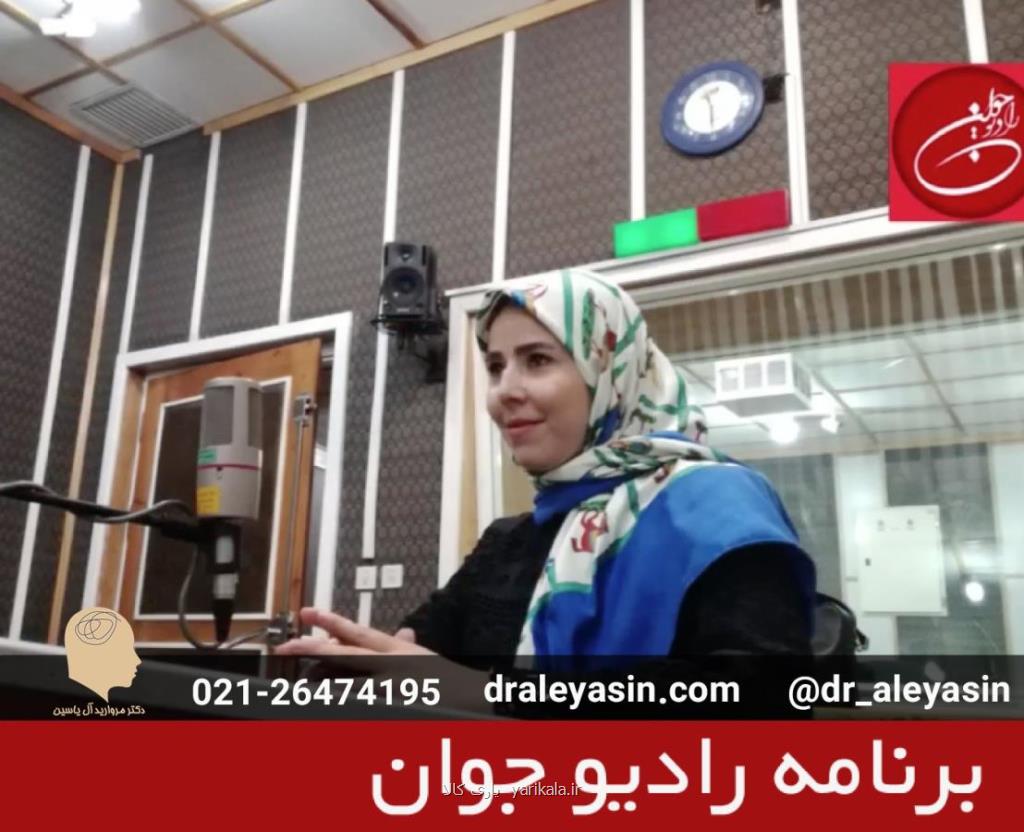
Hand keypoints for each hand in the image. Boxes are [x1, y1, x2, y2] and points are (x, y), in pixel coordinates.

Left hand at [274, 607, 492, 714]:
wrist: (477, 701)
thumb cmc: (452, 682)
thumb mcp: (429, 658)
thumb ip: (408, 647)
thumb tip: (404, 631)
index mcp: (400, 650)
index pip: (360, 632)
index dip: (333, 622)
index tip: (309, 613)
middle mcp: (394, 665)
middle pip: (347, 653)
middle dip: (315, 647)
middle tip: (288, 644)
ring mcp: (394, 688)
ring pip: (351, 681)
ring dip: (325, 679)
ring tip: (299, 675)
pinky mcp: (397, 708)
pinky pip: (364, 707)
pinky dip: (346, 705)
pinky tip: (328, 704)